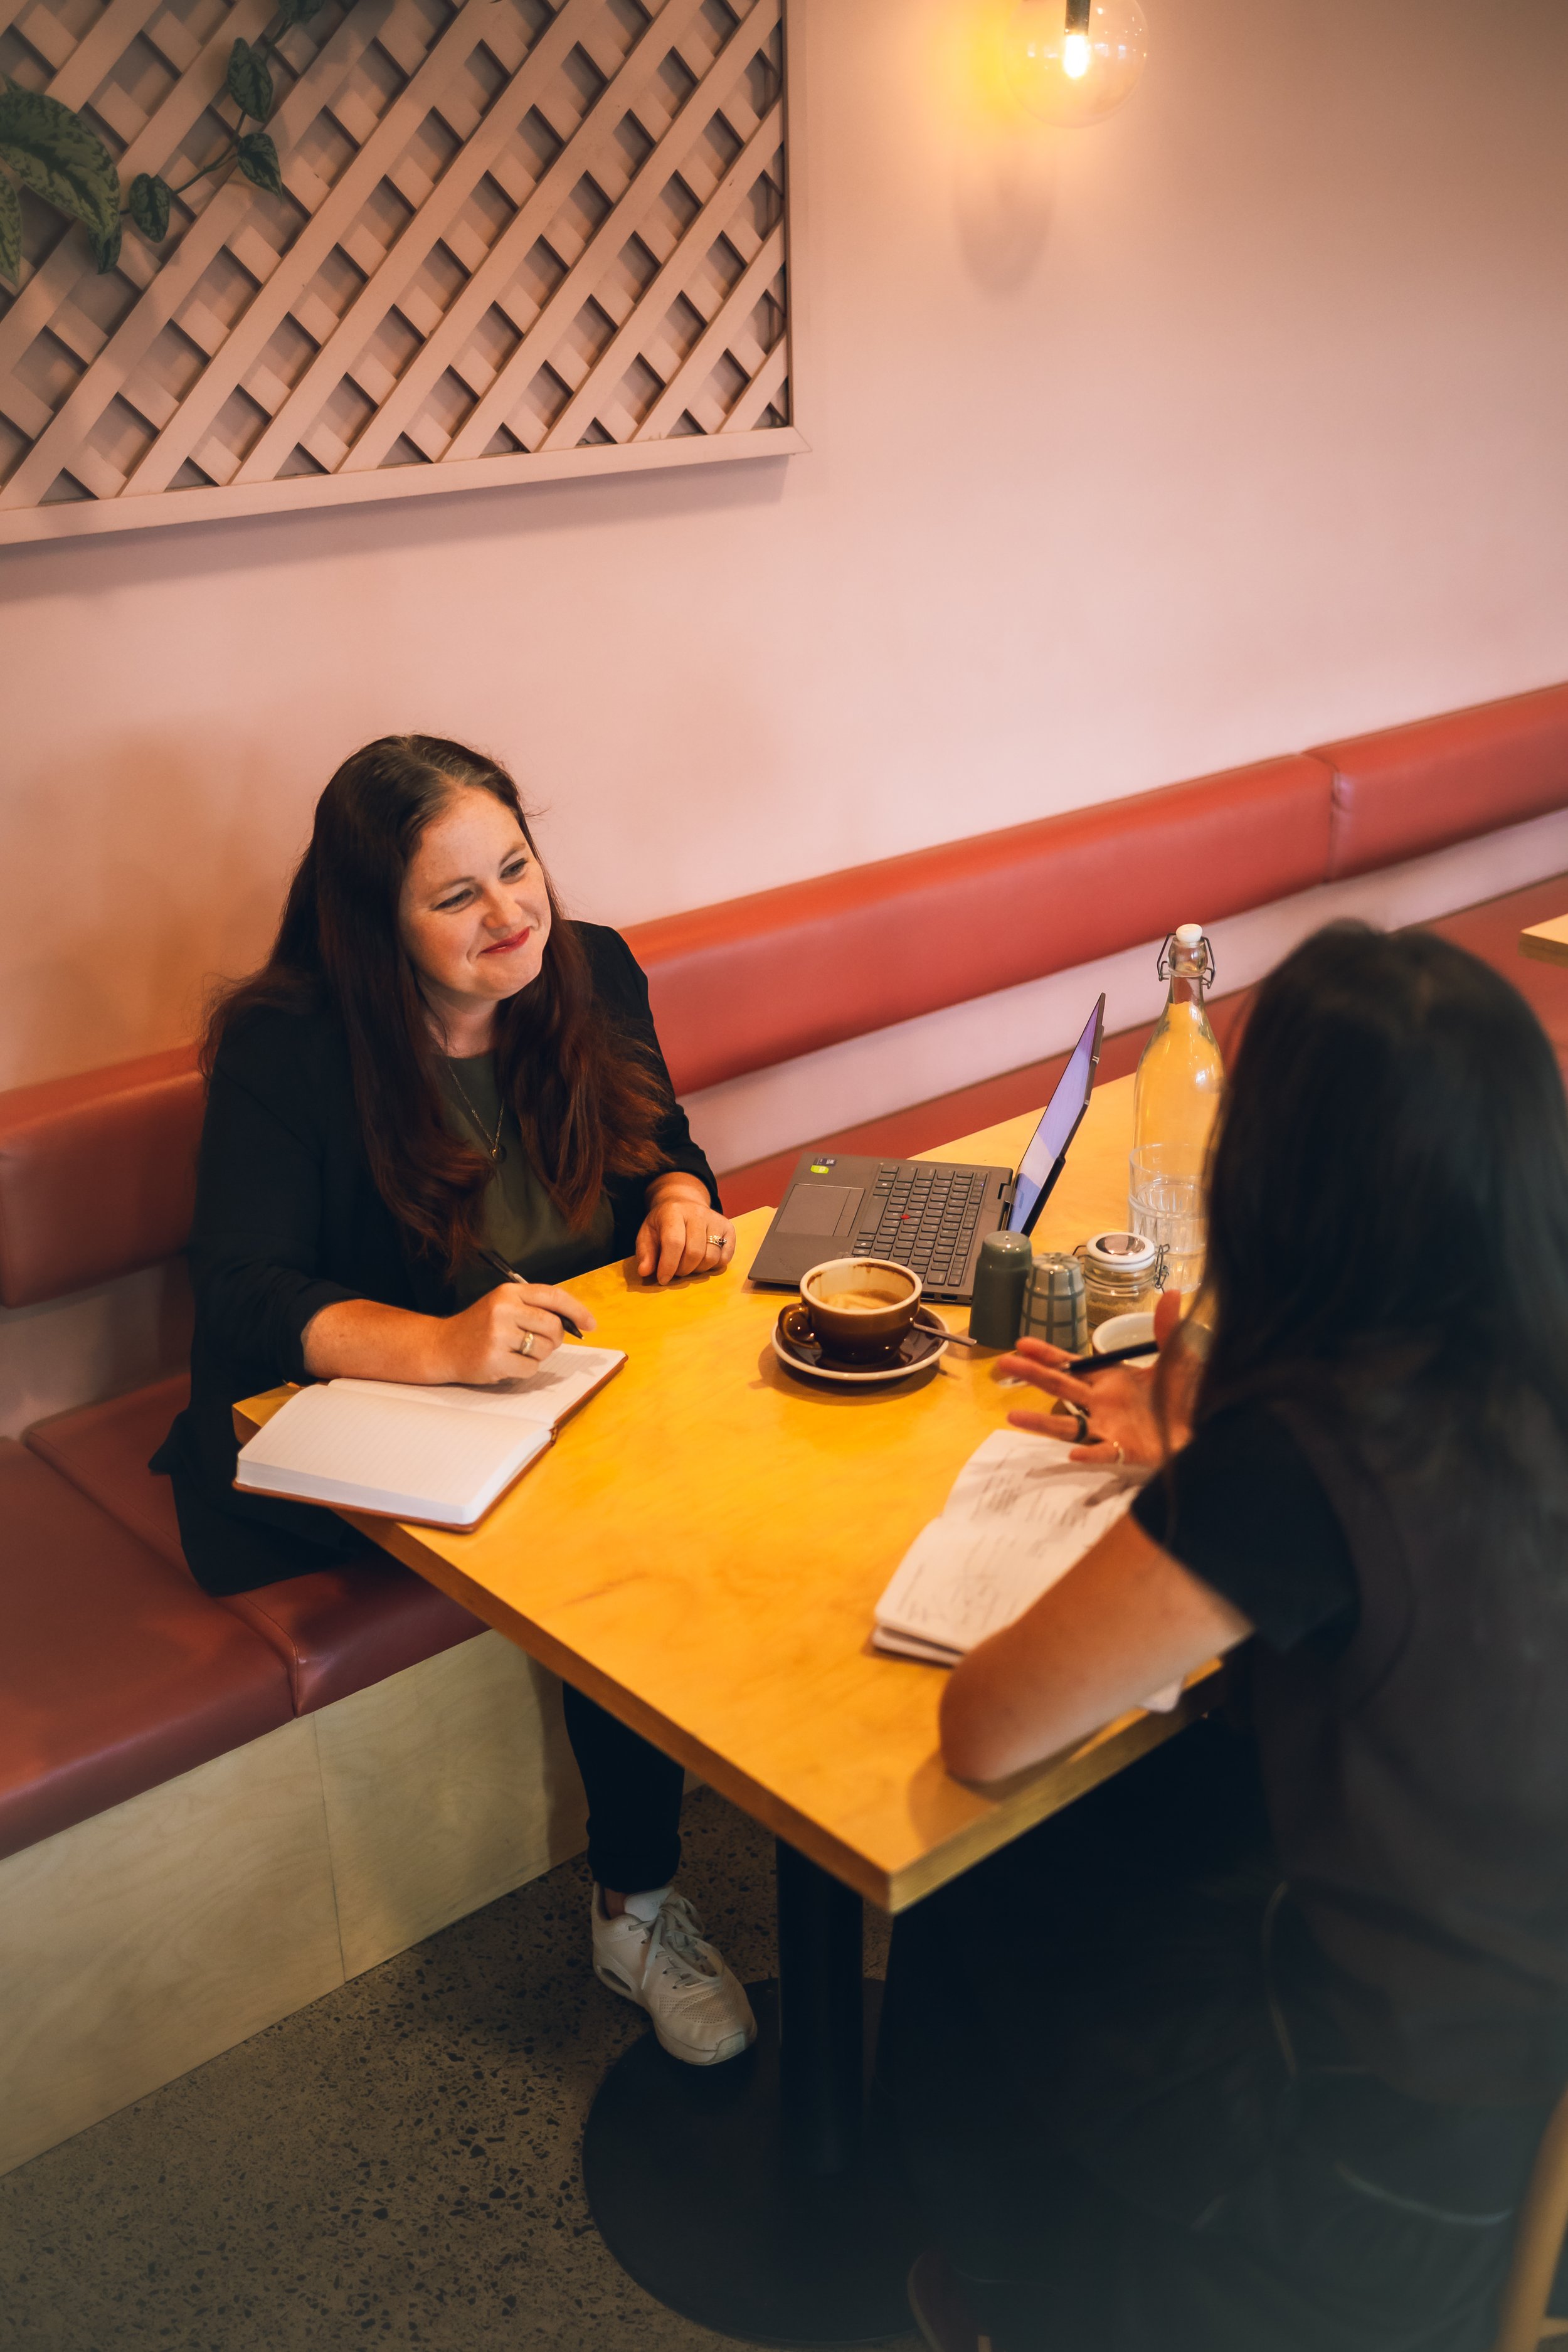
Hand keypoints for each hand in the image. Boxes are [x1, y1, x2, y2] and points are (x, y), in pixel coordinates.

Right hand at [430, 1280, 594, 1384]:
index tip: (591, 1324)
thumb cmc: (479, 1326)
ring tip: (517, 1351)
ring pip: (545, 1349)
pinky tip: (507, 1362)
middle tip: (543, 1343)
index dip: (577, 1310)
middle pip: (553, 1326)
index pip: (554, 1296)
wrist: (443, 1346)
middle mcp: (504, 1309)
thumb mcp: (503, 1305)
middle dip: (555, 1339)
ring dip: (538, 1355)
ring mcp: (498, 1334)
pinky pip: (531, 1368)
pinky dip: (524, 1369)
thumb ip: (534, 1308)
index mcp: (509, 1292)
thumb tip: (574, 1323)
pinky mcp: (495, 1359)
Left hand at [636, 1180, 735, 1283]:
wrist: (684, 1203)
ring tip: (688, 1264)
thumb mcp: (647, 1233)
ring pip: (711, 1257)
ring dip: (698, 1269)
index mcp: (674, 1212)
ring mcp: (716, 1220)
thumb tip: (645, 1271)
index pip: (674, 1242)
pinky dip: (714, 1265)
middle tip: (676, 1271)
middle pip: (694, 1253)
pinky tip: (703, 1259)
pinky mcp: (729, 1228)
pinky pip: (725, 1257)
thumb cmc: (663, 1222)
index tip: (663, 1279)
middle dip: (683, 1270)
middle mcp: (698, 1213)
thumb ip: (645, 1252)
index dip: (668, 1265)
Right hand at [996, 1289, 1195, 1467]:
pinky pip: (1103, 1452)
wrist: (1208, 1427)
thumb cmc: (1189, 1395)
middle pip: (1061, 1388)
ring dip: (1041, 1421)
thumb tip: (1171, 1293)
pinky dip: (1090, 1453)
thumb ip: (1168, 1329)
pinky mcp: (1125, 1450)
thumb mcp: (1178, 1358)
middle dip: (1033, 1375)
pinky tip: (1074, 1452)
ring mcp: (1110, 1427)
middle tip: (1004, 1363)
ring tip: (1013, 1416)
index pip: (1071, 1365)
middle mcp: (1103, 1403)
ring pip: (1068, 1425)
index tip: (1022, 1343)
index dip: (1047, 1354)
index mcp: (1111, 1379)